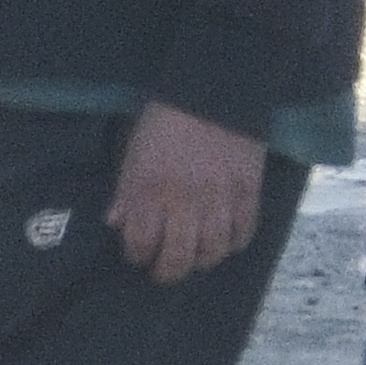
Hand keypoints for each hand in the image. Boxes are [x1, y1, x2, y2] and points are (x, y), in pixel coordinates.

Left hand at [110, 102, 269, 281]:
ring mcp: (219, 202)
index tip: (138, 253)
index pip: (140, 244)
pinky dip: (234, 243)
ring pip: (212, 252)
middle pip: (177, 258)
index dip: (137, 255)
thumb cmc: (165, 122)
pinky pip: (243, 232)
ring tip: (196, 257)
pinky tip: (226, 241)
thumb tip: (117, 222)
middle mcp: (183, 205)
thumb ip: (127, 191)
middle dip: (168, 271)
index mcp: (149, 194)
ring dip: (201, 260)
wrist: (215, 93)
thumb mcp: (134, 154)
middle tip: (165, 269)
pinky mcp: (248, 194)